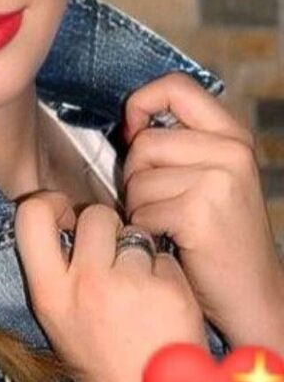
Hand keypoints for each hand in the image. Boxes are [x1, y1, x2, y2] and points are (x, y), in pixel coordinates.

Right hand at [14, 193, 207, 381]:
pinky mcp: (168, 290)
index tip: (65, 215)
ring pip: (136, 233)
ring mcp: (129, 287)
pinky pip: (165, 257)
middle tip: (114, 258)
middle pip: (96, 214)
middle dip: (109, 228)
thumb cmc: (99, 359)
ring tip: (140, 291)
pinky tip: (163, 305)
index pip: (30, 216)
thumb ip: (58, 269)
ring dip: (140, 254)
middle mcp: (85, 286)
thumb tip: (71, 217)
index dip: (49, 203)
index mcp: (49, 294)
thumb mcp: (57, 318)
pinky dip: (166, 275)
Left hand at [121, 71, 283, 352]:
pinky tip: (169, 242)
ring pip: (137, 177)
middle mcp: (231, 150)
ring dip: (138, 207)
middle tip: (159, 204)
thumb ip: (178, 145)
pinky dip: (144, 230)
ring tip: (167, 224)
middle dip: (135, 176)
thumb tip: (128, 126)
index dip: (141, 103)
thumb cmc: (218, 239)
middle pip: (144, 141)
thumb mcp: (210, 178)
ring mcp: (219, 179)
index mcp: (232, 135)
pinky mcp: (200, 211)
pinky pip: (141, 210)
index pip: (175, 86)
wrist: (253, 295)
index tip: (132, 132)